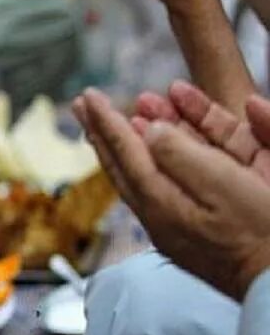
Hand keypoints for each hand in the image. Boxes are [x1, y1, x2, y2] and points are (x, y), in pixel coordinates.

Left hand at [74, 88, 269, 299]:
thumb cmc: (262, 237)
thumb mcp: (222, 186)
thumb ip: (180, 154)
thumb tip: (148, 131)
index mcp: (161, 204)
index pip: (125, 154)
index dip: (106, 121)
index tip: (88, 97)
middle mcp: (161, 216)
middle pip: (124, 165)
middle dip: (104, 131)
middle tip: (82, 106)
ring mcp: (177, 225)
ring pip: (144, 173)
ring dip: (131, 139)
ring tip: (116, 115)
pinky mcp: (195, 231)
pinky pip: (166, 184)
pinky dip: (157, 160)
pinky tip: (155, 147)